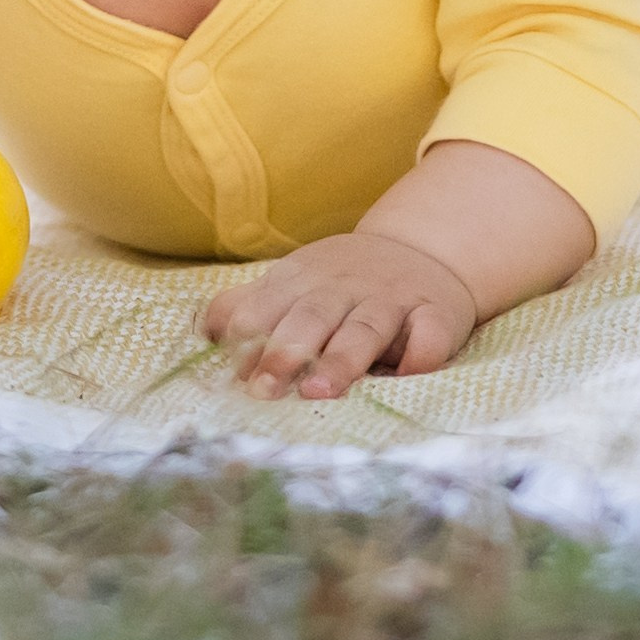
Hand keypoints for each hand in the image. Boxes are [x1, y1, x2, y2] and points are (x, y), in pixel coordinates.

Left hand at [206, 231, 476, 400]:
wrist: (423, 249)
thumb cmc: (342, 283)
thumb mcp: (293, 282)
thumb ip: (247, 305)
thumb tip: (202, 333)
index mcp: (305, 280)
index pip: (269, 306)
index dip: (248, 338)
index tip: (231, 374)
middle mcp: (347, 287)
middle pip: (313, 316)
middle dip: (286, 351)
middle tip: (263, 389)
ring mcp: (393, 299)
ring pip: (366, 327)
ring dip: (344, 357)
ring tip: (321, 390)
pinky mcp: (437, 313)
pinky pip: (432, 332)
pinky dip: (423, 351)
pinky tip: (412, 373)